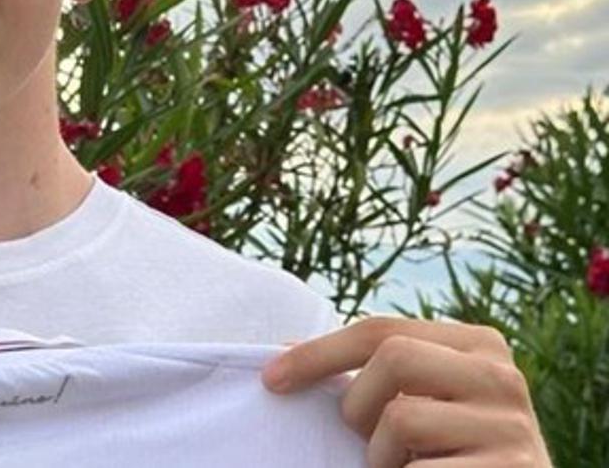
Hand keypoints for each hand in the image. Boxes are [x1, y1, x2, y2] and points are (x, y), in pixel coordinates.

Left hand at [261, 315, 550, 466]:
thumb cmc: (455, 450)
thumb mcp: (428, 398)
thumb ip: (376, 370)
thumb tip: (284, 351)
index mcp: (479, 345)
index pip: (380, 329)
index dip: (318, 352)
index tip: (272, 378)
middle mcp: (502, 377)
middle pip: (392, 359)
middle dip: (359, 405)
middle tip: (368, 440)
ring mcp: (512, 427)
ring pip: (402, 418)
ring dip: (381, 456)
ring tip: (406, 467)